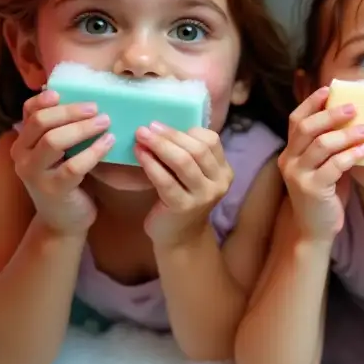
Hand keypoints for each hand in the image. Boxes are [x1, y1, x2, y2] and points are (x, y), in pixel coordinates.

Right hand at [12, 89, 111, 235]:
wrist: (64, 221)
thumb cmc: (66, 180)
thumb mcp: (59, 153)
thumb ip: (61, 130)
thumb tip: (80, 99)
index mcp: (22, 143)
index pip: (28, 113)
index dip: (44, 100)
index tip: (64, 93)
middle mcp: (22, 157)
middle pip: (41, 123)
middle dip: (69, 111)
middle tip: (96, 107)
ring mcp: (35, 174)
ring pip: (54, 141)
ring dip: (82, 128)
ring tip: (105, 122)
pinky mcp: (54, 190)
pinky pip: (74, 165)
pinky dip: (94, 151)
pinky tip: (109, 142)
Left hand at [137, 124, 233, 247]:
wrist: (180, 237)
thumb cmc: (183, 199)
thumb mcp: (194, 176)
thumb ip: (189, 155)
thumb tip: (162, 126)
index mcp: (224, 171)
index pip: (211, 140)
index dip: (187, 131)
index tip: (163, 126)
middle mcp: (219, 183)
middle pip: (197, 149)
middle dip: (170, 135)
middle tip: (147, 127)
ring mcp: (203, 196)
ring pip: (183, 162)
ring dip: (159, 145)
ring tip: (141, 136)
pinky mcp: (183, 207)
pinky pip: (165, 180)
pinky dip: (151, 164)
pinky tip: (139, 154)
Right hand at [277, 86, 363, 241]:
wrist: (314, 231)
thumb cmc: (325, 195)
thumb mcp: (324, 166)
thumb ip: (331, 146)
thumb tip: (356, 120)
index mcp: (291, 151)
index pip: (296, 120)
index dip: (311, 103)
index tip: (329, 90)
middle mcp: (289, 160)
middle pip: (307, 128)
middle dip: (331, 115)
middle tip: (354, 108)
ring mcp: (298, 175)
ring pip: (321, 145)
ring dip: (347, 134)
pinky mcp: (312, 189)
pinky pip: (334, 166)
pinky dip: (352, 155)